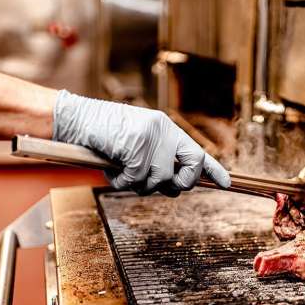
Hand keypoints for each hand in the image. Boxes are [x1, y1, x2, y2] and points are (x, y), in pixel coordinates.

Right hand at [52, 90, 229, 194]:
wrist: (76, 119)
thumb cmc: (105, 136)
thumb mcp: (138, 145)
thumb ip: (158, 161)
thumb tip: (175, 186)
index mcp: (167, 129)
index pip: (198, 152)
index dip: (214, 170)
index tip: (227, 183)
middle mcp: (164, 129)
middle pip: (188, 170)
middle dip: (176, 185)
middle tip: (154, 184)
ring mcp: (150, 136)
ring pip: (159, 179)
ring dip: (138, 185)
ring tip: (122, 172)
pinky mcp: (135, 144)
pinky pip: (136, 178)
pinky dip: (121, 181)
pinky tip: (111, 169)